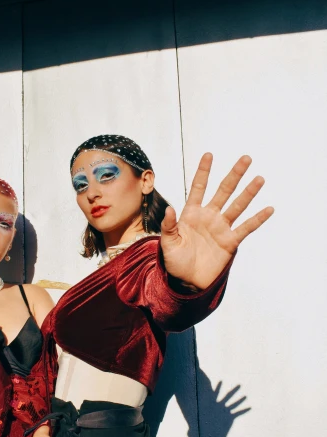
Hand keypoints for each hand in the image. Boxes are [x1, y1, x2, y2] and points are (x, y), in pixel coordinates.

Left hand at [160, 154, 273, 289]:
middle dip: (234, 175)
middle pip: (223, 191)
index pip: (199, 188)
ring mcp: (221, 228)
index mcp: (191, 213)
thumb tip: (169, 208)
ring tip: (259, 178)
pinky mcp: (230, 242)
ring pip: (237, 206)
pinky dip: (257, 219)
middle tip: (246, 158)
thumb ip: (169, 225)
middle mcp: (208, 216)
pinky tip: (269, 209)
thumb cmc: (174, 261)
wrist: (186, 281)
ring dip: (249, 193)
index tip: (209, 155)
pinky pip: (246, 228)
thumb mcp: (167, 242)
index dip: (204, 172)